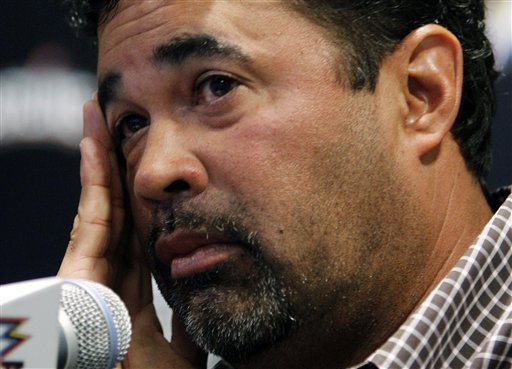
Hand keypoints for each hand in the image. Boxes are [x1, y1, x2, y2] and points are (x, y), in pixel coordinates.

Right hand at [58, 99, 206, 367]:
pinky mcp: (76, 275)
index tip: (154, 165)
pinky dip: (92, 180)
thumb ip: (191, 324)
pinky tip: (94, 142)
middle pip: (118, 210)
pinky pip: (90, 218)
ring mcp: (89, 273)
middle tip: (123, 123)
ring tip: (101, 114)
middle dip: (119, 166)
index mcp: (129, 294)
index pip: (138, 234)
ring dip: (101, 159)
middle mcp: (108, 277)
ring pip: (101, 205)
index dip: (145, 198)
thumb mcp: (184, 350)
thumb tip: (209, 313)